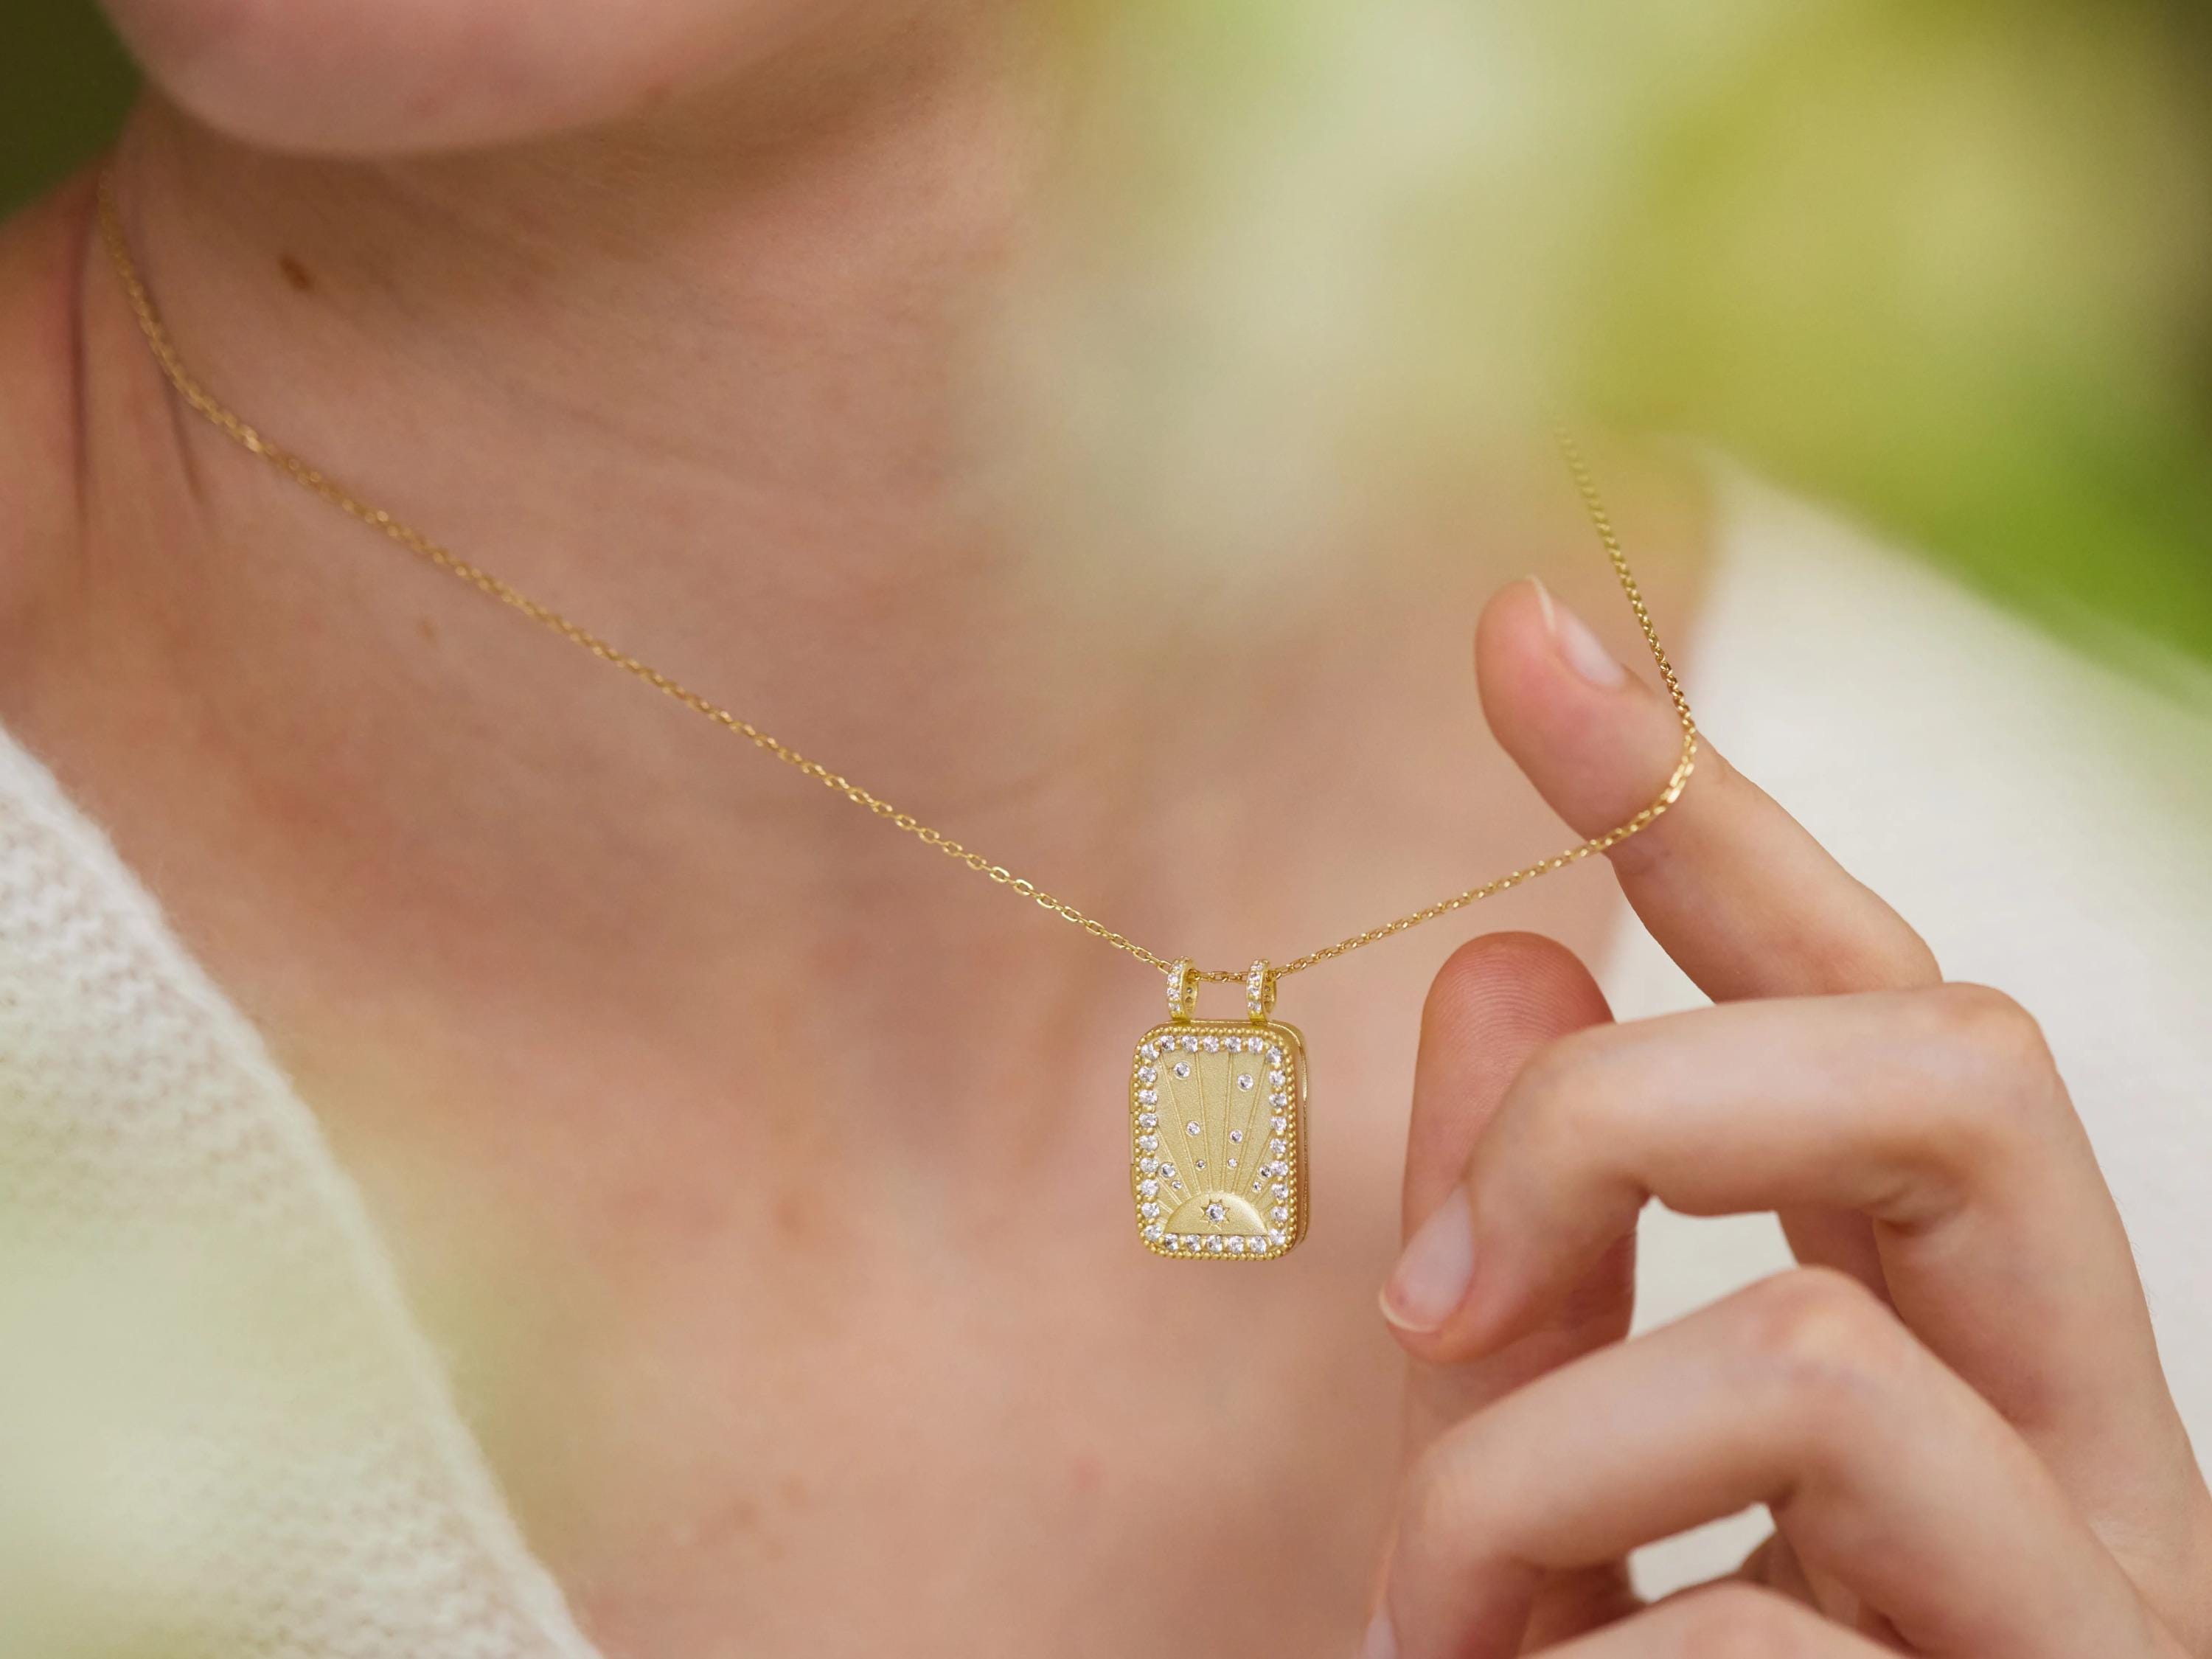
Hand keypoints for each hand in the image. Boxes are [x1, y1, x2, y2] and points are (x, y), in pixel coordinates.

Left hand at [1361, 579, 2211, 1656]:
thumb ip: (1549, 1245)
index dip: (1706, 792)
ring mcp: (2099, 1611)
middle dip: (1630, 1118)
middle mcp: (2096, 1438)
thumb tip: (1518, 955)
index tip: (1522, 627)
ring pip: (1817, 1357)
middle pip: (1955, 1067)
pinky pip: (1762, 1637)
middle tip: (1418, 1291)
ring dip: (1542, 1466)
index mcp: (1978, 1333)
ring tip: (1433, 1612)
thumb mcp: (1551, 1462)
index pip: (1873, 984)